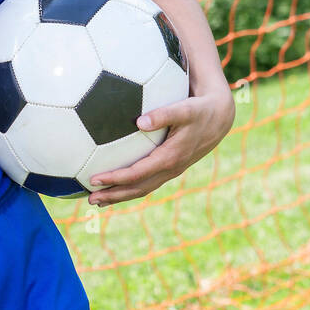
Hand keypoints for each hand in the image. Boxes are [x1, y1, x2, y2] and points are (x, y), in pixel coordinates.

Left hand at [87, 88, 234, 205]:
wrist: (219, 119)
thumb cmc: (199, 110)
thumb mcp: (184, 109)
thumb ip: (163, 114)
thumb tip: (140, 121)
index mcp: (169, 158)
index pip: (137, 173)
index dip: (115, 178)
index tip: (94, 179)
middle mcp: (170, 169)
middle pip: (137, 188)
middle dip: (113, 195)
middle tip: (89, 198)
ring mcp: (171, 171)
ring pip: (142, 189)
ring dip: (119, 196)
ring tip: (97, 200)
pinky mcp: (170, 168)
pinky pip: (147, 183)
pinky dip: (130, 189)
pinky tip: (116, 188)